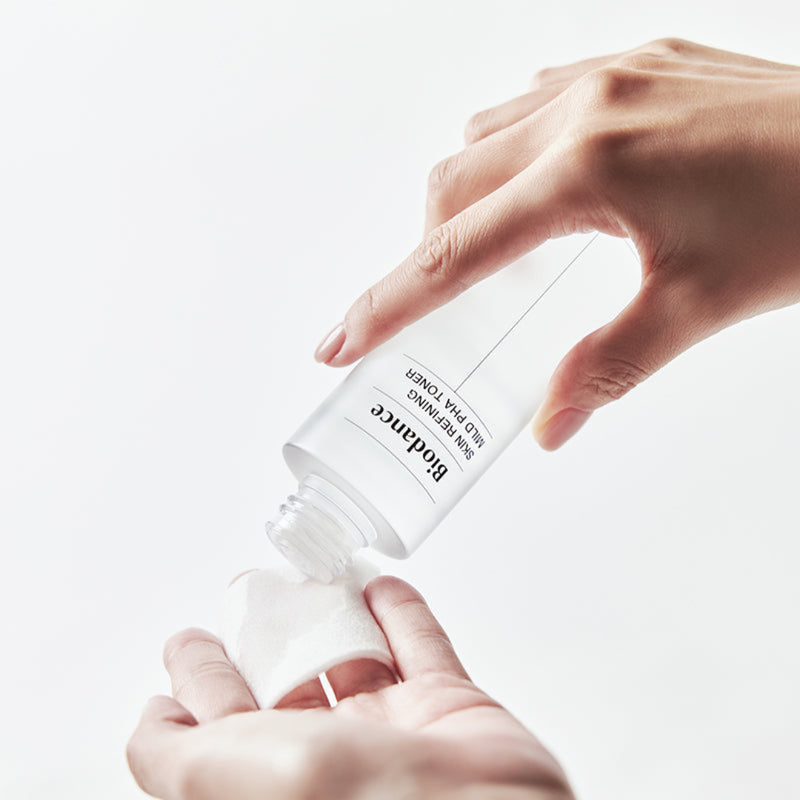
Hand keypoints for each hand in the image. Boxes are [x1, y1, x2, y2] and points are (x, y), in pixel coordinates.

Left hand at [128, 577, 571, 799]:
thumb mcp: (221, 778)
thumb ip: (172, 753)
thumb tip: (150, 722)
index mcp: (273, 775)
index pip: (224, 719)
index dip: (201, 675)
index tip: (189, 639)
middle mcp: (332, 756)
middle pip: (289, 679)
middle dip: (270, 631)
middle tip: (255, 590)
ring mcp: (394, 730)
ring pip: (354, 654)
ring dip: (334, 612)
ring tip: (314, 574)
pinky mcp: (449, 708)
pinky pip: (421, 645)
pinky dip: (401, 611)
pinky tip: (381, 586)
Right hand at [314, 39, 799, 448]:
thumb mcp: (697, 305)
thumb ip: (609, 366)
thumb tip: (551, 425)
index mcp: (589, 170)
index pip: (455, 252)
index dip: (387, 303)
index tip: (338, 339)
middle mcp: (582, 108)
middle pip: (449, 187)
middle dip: (423, 254)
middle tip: (424, 313)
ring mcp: (606, 77)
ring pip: (483, 137)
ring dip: (462, 198)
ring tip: (481, 255)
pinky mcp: (632, 65)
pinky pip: (531, 101)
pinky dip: (508, 152)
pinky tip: (533, 186)